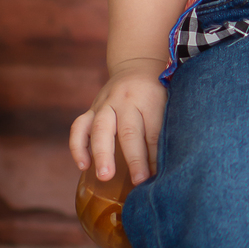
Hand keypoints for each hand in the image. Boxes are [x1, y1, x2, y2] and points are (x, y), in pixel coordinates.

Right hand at [69, 58, 166, 185]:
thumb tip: (170, 165)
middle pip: (128, 130)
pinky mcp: (91, 108)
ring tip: (105, 177)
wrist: (137, 65)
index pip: (153, 131)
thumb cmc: (157, 92)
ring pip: (100, 128)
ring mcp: (105, 103)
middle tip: (138, 181)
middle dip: (134, 158)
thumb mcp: (168, 102)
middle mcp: (125, 99)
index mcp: (150, 98)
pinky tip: (83, 166)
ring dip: (102, 154)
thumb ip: (166, 128)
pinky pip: (79, 127)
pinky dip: (78, 147)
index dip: (155, 157)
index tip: (158, 178)